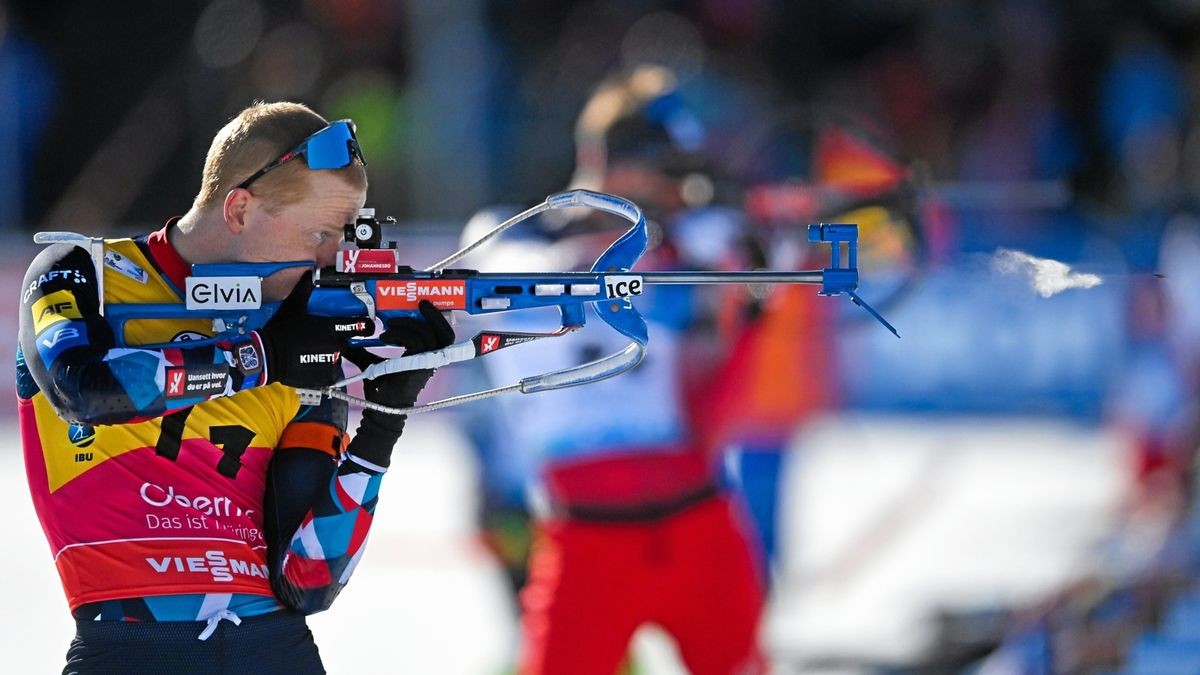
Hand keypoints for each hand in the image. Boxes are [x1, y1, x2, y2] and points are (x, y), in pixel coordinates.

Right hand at [252, 276, 371, 388]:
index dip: (367, 326)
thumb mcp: (293, 307)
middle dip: (337, 340)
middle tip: (320, 340)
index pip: (362, 326)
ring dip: (328, 354)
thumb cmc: (281, 331)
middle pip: (347, 341)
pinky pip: (331, 371)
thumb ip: (305, 290)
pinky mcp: (326, 376)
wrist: (267, 356)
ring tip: (310, 352)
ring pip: (338, 356)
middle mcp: (337, 345)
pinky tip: (309, 362)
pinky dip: (323, 368)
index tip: (367, 326)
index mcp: (332, 328)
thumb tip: (309, 273)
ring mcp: (333, 362)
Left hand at [344, 301, 454, 467]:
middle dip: (434, 315)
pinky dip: (400, 335)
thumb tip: (344, 339)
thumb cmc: (380, 387)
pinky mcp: (419, 366)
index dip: (435, 317)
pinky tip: (385, 337)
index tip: (420, 305)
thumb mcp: (371, 362)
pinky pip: (415, 342)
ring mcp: (426, 362)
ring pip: (429, 334)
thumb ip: (362, 350)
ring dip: (409, 324)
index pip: (440, 333)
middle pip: (445, 333)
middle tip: (421, 304)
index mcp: (424, 355)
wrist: (381, 407)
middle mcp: (430, 358)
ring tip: (390, 323)